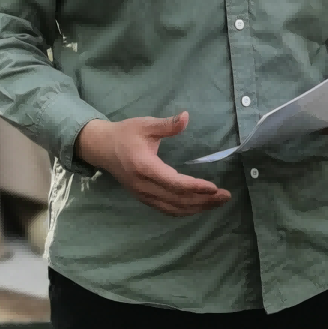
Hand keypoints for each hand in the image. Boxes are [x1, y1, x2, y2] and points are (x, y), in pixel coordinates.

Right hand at [76, 112, 231, 217]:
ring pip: (174, 208)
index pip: (173, 183)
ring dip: (198, 208)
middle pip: (177, 199)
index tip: (214, 187)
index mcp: (144, 167)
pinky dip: (186, 211)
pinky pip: (168, 210)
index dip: (194, 187)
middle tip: (225, 196)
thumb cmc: (124, 134)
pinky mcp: (144, 198)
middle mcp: (144, 186)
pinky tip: (200, 207)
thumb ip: (166, 124)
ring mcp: (143, 195)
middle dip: (203, 200)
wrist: (102, 148)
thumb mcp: (144, 124)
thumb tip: (186, 117)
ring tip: (219, 202)